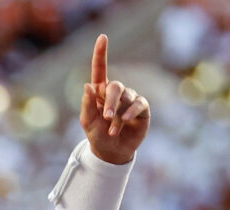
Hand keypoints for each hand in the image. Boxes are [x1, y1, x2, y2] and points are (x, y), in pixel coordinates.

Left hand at [80, 34, 149, 163]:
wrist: (112, 152)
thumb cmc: (97, 135)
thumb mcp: (87, 121)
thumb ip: (87, 104)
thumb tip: (88, 85)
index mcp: (100, 92)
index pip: (101, 70)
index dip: (101, 54)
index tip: (103, 37)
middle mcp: (116, 93)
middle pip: (115, 86)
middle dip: (110, 101)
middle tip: (106, 117)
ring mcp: (130, 99)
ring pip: (126, 97)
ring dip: (118, 114)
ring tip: (112, 129)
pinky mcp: (142, 108)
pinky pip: (139, 104)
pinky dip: (130, 113)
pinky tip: (125, 121)